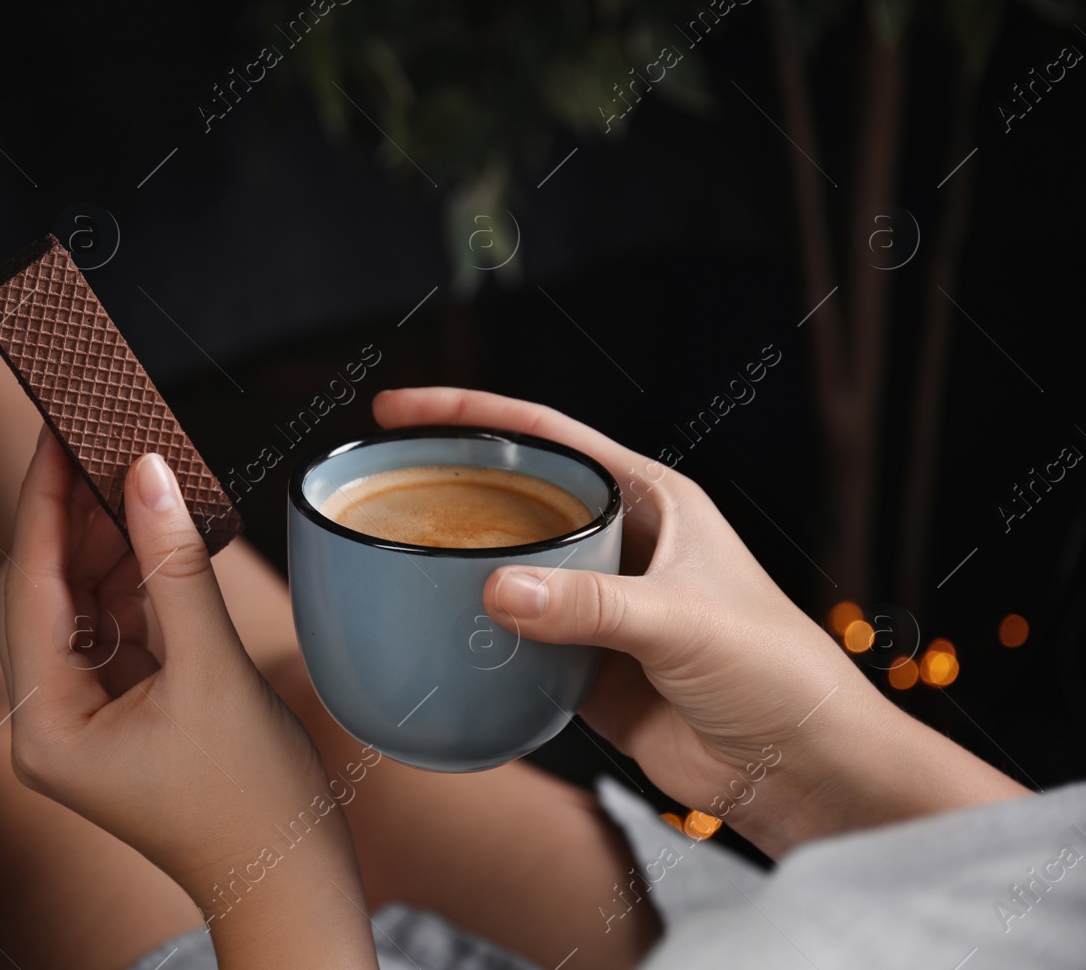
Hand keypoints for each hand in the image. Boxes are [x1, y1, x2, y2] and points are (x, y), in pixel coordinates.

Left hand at [0, 430, 374, 962]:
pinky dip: (133, 578)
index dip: (42, 501)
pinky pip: (115, 627)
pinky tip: (153, 527)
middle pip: (44, 591)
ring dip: (103, 540)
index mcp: (45, 724)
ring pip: (79, 604)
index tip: (54, 429)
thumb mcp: (213, 672)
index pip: (30, 587)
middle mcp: (48, 720)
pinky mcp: (121, 713)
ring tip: (126, 466)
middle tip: (92, 432)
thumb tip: (146, 474)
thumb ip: (174, 568)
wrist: (290, 881)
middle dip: (70, 513)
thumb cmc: (252, 801)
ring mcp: (83, 718)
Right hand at [373, 387, 1028, 856]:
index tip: (400, 408)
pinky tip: (431, 636)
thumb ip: (590, 605)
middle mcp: (617, 543)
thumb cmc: (775, 672)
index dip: (471, 414)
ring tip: (389, 558)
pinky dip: (472, 639)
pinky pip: (512, 642)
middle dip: (448, 486)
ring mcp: (595, 607)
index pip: (546, 437)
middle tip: (378, 485)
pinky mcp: (582, 668)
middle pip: (514, 499)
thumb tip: (496, 592)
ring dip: (455, 568)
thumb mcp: (683, 621)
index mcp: (649, 500)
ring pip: (506, 572)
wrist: (800, 769)